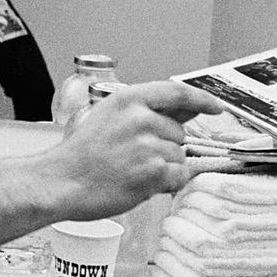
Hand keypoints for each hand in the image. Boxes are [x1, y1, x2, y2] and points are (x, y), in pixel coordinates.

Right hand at [0, 81, 225, 250]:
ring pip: (179, 156)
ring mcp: (148, 145)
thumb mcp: (107, 118)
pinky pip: (179, 176)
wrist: (61, 181)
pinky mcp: (154, 172)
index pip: (176, 92)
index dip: (201, 99)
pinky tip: (139, 182)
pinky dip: (166, 183)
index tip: (215, 107)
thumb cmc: (79, 154)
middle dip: (165, 146)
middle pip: (179, 133)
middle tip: (133, 156)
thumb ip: (145, 113)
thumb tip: (185, 113)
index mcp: (127, 100)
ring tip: (130, 170)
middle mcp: (140, 118)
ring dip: (163, 167)